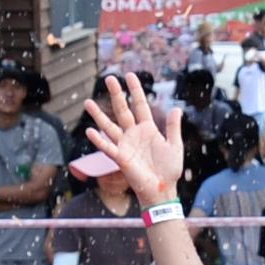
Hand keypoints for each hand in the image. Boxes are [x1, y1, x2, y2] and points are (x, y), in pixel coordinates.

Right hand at [80, 72, 186, 204]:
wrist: (163, 189)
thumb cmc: (169, 170)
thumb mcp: (175, 146)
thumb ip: (173, 127)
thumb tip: (176, 108)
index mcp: (147, 129)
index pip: (140, 105)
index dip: (135, 90)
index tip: (129, 75)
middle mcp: (133, 134)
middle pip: (122, 110)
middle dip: (116, 94)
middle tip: (108, 78)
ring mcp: (125, 145)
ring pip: (109, 126)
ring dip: (98, 115)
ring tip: (87, 102)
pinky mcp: (121, 158)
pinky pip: (108, 147)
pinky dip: (99, 140)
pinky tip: (90, 131)